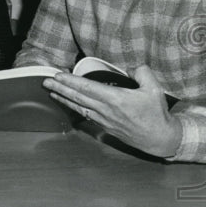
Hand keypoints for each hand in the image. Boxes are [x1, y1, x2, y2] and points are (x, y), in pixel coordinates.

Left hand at [45, 65, 182, 157]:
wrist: (159, 138)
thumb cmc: (157, 114)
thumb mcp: (154, 89)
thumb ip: (142, 72)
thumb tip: (130, 68)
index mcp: (116, 99)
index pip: (87, 87)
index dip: (70, 81)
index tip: (58, 75)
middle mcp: (106, 110)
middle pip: (78, 97)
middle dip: (60, 88)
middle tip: (46, 81)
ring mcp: (104, 120)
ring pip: (79, 107)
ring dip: (64, 99)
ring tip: (51, 92)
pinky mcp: (105, 126)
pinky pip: (85, 115)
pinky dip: (74, 108)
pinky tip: (68, 104)